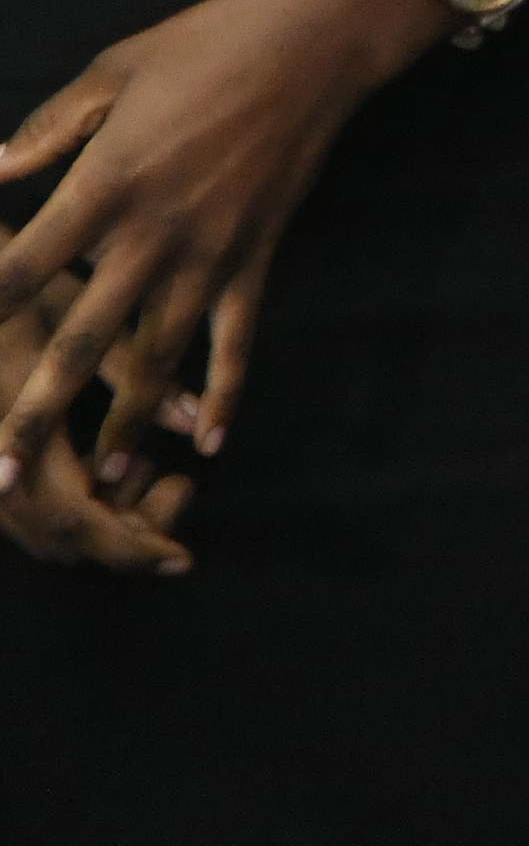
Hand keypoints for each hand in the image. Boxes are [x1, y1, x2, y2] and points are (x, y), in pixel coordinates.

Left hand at [0, 0, 446, 501]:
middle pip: (81, 338)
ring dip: (124, 420)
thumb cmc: (206, 43)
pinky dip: (223, 390)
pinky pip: (237, 337)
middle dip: (36, 409)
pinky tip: (205, 438)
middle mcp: (154, 231)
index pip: (24, 267)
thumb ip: (45, 132)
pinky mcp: (257, 254)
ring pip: (156, 355)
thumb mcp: (112, 72)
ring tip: (96, 478)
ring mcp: (212, 249)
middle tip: (3, 472)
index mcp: (106, 182)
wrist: (317, 39)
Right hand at [0, 303, 194, 575]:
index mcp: (15, 432)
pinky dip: (71, 500)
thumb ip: (136, 373)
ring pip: (39, 527)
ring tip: (148, 470)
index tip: (183, 558)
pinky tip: (103, 464)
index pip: (77, 519)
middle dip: (127, 532)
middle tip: (178, 492)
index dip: (133, 545)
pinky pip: (21, 506)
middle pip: (60, 535)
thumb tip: (194, 418)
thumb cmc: (19, 287)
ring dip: (101, 516)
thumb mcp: (79, 317)